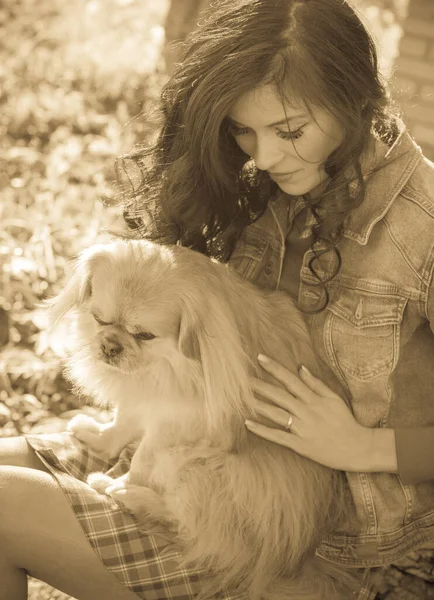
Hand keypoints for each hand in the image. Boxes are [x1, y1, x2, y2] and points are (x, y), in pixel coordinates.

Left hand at [246, 355, 377, 471]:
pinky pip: (278, 436)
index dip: (275, 368)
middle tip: (241, 377)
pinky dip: (263, 430)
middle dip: (260, 385)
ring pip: (277, 414)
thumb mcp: (333, 398)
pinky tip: (249, 423)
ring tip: (241, 397)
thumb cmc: (345, 421)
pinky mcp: (300, 445)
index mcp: (314, 399)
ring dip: (258, 405)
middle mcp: (307, 411)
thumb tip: (300, 367)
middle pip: (279, 395)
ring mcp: (303, 429)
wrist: (357, 448)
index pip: (290, 380)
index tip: (260, 358)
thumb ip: (316, 384)